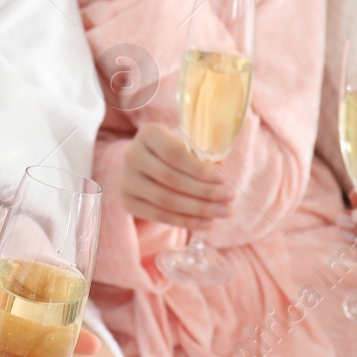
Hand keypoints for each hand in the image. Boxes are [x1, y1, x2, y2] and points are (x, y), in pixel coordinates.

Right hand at [120, 123, 234, 227]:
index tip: (224, 179)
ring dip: (199, 209)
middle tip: (230, 198)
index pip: (174, 153)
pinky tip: (207, 223)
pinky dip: (186, 221)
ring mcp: (127, 179)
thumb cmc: (178, 154)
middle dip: (205, 191)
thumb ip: (206, 155)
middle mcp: (132, 154)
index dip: (199, 168)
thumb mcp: (190, 146)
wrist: (149, 167)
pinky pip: (160, 215)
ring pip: (166, 199)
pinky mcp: (127, 201)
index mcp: (148, 133)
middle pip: (171, 178)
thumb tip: (224, 174)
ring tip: (224, 212)